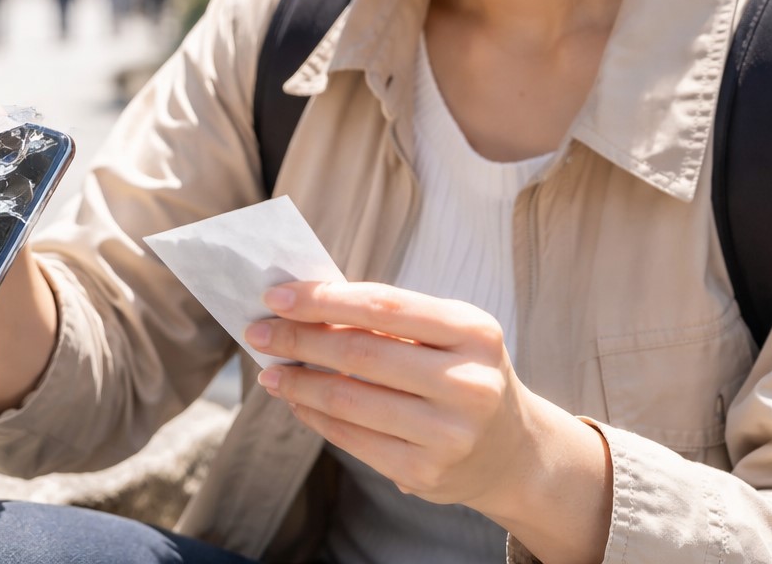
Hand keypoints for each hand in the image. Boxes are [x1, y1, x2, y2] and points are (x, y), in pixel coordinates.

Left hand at [244, 281, 543, 516]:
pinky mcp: (427, 473)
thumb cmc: (461, 372)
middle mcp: (469, 382)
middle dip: (299, 340)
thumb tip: (300, 308)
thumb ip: (385, 318)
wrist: (513, 450)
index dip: (323, 299)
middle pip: (361, 352)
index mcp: (474, 331)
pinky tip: (298, 403)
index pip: (383, 305)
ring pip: (350, 400)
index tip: (276, 297)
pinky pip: (353, 440)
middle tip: (259, 333)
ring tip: (271, 373)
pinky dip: (316, 417)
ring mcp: (450, 434)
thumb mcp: (446, 334)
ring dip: (299, 383)